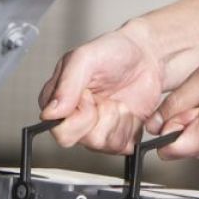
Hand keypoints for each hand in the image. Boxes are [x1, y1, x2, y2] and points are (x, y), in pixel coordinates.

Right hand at [38, 24, 166, 153]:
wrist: (147, 55)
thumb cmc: (115, 51)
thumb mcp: (86, 57)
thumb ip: (67, 84)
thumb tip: (51, 112)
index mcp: (58, 100)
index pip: (57, 128)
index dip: (78, 115)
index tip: (90, 95)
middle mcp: (74, 118)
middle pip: (79, 140)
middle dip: (100, 117)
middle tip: (107, 98)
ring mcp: (97, 129)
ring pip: (102, 144)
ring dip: (117, 120)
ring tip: (119, 101)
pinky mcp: (118, 136)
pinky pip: (122, 147)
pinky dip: (130, 127)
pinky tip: (129, 110)